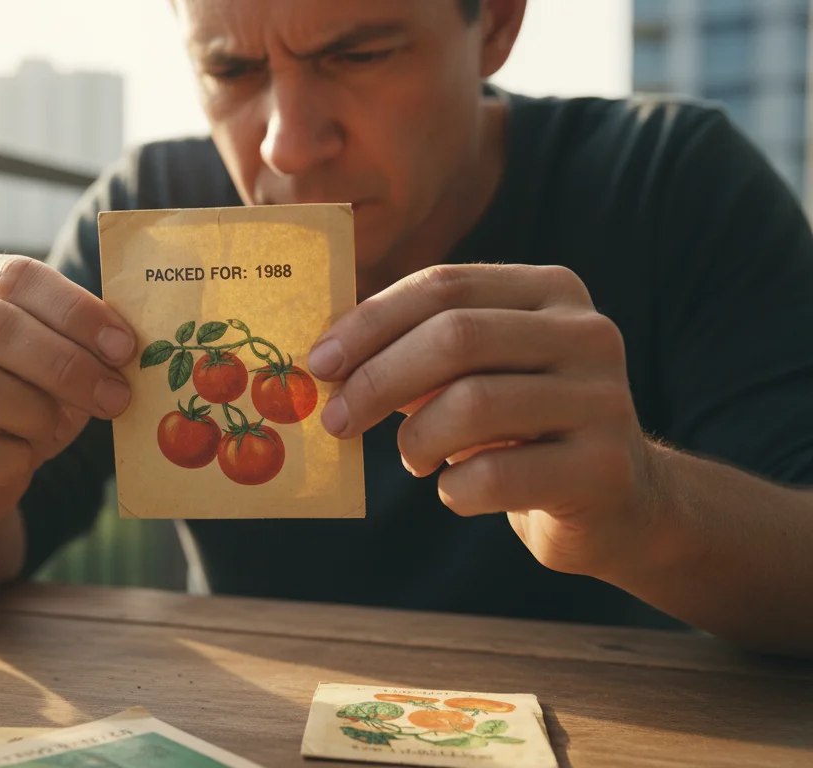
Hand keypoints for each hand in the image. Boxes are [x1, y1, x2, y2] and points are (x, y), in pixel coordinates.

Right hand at [0, 255, 134, 525]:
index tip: (123, 346)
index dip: (75, 310)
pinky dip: (8, 459)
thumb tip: (124, 349)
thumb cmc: (17, 402)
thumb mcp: (50, 365)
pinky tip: (23, 461)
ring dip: (32, 410)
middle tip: (115, 396)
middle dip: (64, 363)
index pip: (15, 276)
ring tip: (57, 428)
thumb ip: (78, 347)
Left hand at [307, 264, 659, 578]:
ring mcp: (604, 399)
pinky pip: (496, 476)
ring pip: (473, 404)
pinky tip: (455, 492)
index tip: (319, 362)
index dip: (371, 322)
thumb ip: (415, 350)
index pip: (444, 285)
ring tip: (412, 458)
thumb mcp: (475, 373)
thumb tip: (325, 356)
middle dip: (378, 379)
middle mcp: (587, 333)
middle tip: (336, 419)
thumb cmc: (520, 428)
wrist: (619, 502)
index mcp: (550, 291)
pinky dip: (454, 490)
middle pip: (455, 337)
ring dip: (416, 440)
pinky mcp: (605, 468)